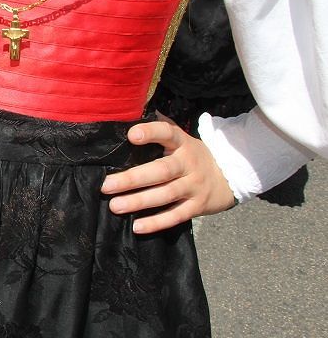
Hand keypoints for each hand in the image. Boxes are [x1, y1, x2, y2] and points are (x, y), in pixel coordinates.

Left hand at [100, 113, 235, 233]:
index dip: (151, 132)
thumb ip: (160, 128)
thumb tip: (130, 111)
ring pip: (165, 195)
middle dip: (133, 179)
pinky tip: (137, 227)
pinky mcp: (197, 206)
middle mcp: (188, 164)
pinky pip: (176, 216)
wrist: (230, 177)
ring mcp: (194, 187)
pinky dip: (157, 222)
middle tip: (106, 185)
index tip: (131, 135)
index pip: (168, 133)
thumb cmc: (191, 156)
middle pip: (161, 171)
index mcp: (182, 144)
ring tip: (115, 206)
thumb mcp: (181, 139)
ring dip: (139, 202)